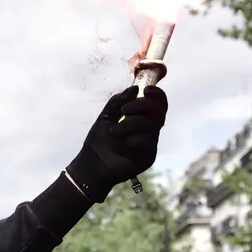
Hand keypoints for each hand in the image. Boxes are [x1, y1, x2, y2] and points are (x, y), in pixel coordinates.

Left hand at [66, 85, 167, 202]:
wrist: (92, 163)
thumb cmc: (99, 140)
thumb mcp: (106, 116)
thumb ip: (119, 101)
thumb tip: (135, 88)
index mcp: (141, 118)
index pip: (157, 103)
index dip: (156, 94)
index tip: (146, 89)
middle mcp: (149, 129)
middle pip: (159, 111)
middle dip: (143, 106)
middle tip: (124, 110)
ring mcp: (150, 142)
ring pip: (152, 125)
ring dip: (132, 123)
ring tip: (115, 130)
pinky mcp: (149, 155)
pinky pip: (148, 141)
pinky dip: (133, 140)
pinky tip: (122, 145)